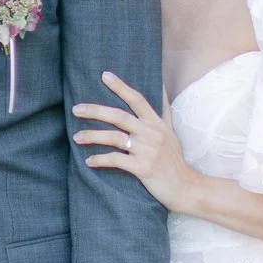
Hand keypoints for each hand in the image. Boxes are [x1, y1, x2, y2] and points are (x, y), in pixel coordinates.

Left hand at [73, 72, 203, 215]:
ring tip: (76, 137)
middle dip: (95, 111)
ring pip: (114, 138)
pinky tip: (89, 161)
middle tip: (76, 109)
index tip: (104, 75)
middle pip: (119, 116)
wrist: (186, 187)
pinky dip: (101, 159)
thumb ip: (164, 111)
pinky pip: (117, 160)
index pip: (137, 99)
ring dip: (92, 136)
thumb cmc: (174, 159)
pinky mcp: (143, 168)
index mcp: (156, 123)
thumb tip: (163, 88)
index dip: (121, 87)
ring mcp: (147, 151)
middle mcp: (151, 134)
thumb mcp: (171, 132)